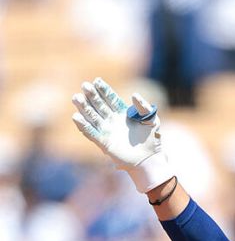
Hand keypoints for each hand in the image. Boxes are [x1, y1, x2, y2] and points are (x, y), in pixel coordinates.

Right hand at [72, 78, 173, 192]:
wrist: (150, 159)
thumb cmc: (152, 139)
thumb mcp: (152, 120)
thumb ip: (144, 107)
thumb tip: (134, 95)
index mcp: (123, 113)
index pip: (111, 99)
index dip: (104, 90)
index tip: (97, 81)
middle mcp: (113, 121)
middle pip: (99, 105)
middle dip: (92, 96)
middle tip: (85, 85)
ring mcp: (107, 131)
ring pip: (93, 117)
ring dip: (84, 108)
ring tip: (77, 97)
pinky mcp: (104, 143)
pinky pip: (92, 133)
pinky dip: (84, 126)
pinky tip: (77, 117)